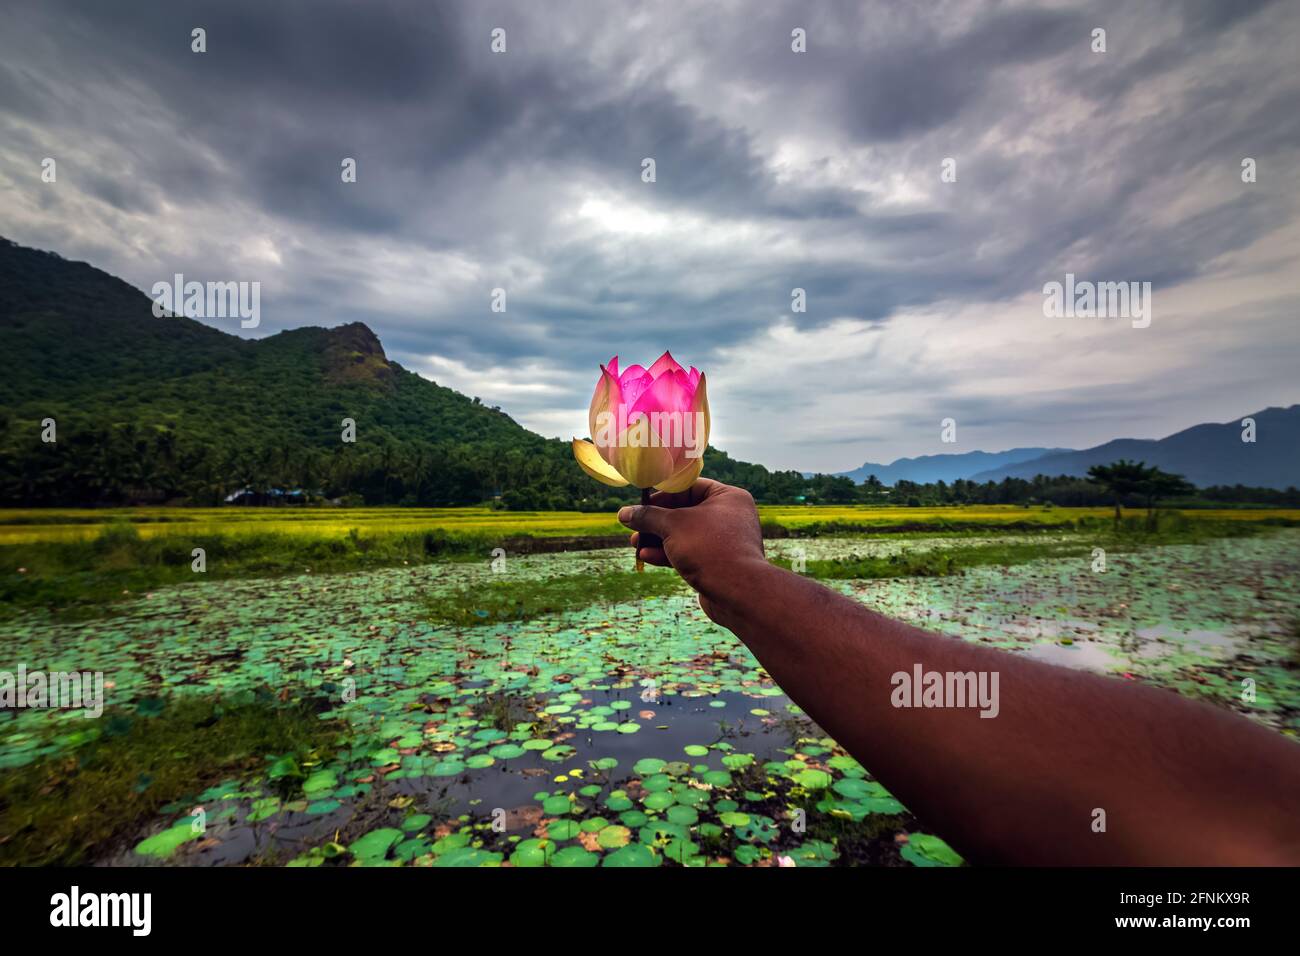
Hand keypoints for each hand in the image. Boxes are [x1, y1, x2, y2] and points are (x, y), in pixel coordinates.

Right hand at [617, 479, 767, 618]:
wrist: (738, 594)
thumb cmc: (708, 548)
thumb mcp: (673, 526)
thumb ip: (648, 517)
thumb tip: (624, 513)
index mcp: (728, 497)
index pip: (689, 487)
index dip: (662, 495)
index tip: (640, 503)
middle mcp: (729, 516)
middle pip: (685, 512)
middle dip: (656, 522)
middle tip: (633, 527)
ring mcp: (724, 541)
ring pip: (685, 535)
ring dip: (658, 539)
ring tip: (634, 544)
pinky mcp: (718, 563)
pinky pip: (690, 553)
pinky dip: (669, 553)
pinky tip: (647, 557)